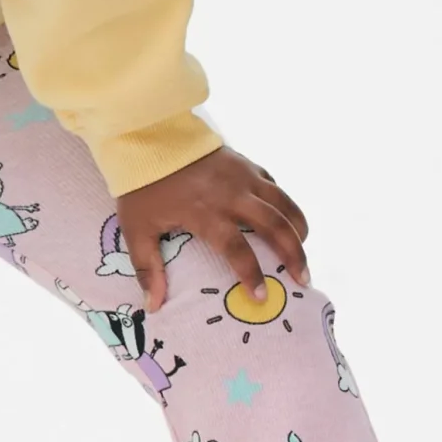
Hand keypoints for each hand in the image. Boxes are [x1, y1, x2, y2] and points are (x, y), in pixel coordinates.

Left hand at [116, 144, 309, 314]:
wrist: (149, 136)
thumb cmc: (142, 186)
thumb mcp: (136, 228)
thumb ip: (147, 267)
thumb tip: (153, 305)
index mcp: (206, 213)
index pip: (237, 249)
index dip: (252, 274)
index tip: (262, 297)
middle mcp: (231, 195)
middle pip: (274, 226)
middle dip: (294, 255)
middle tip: (303, 279)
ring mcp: (242, 176)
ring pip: (283, 204)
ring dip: (298, 228)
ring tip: (304, 250)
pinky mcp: (246, 163)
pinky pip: (274, 186)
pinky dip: (285, 205)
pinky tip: (287, 220)